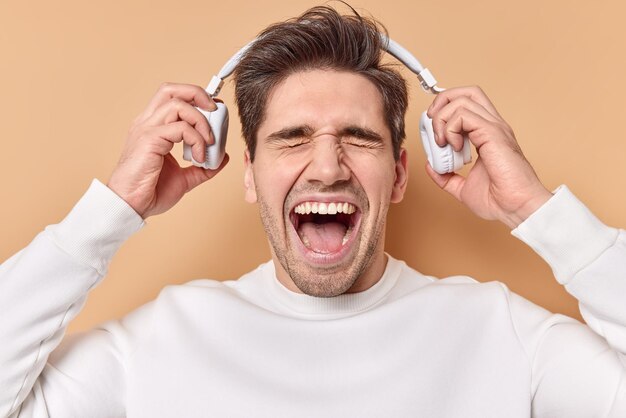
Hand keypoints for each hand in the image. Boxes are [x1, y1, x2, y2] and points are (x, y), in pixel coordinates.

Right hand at [107, 82, 228, 218]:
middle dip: (198, 94)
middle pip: (171, 89)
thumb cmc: (149, 192)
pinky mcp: (149, 140)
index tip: (215, 113)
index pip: (174, 98)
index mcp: (154, 127)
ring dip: (201, 120)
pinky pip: (180, 127)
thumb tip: (221, 159)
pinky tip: (198, 157)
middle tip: (215, 112)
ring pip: (177, 104)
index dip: (196, 99)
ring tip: (208, 142)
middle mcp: (148, 123)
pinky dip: (196, 139)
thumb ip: (202, 167)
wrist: (132, 207)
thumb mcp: (184, 178)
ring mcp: (146, 129)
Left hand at [426, 86, 551, 228]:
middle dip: (441, 102)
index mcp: (487, 134)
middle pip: (466, 92)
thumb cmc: (500, 200)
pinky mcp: (492, 133)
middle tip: (432, 125)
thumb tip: (431, 167)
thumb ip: (447, 177)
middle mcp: (492, 126)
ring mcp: (494, 127)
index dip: (444, 111)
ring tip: (442, 143)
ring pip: (462, 99)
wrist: (517, 208)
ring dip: (442, 119)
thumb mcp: (463, 188)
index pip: (466, 104)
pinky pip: (463, 115)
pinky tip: (453, 148)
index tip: (433, 133)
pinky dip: (450, 129)